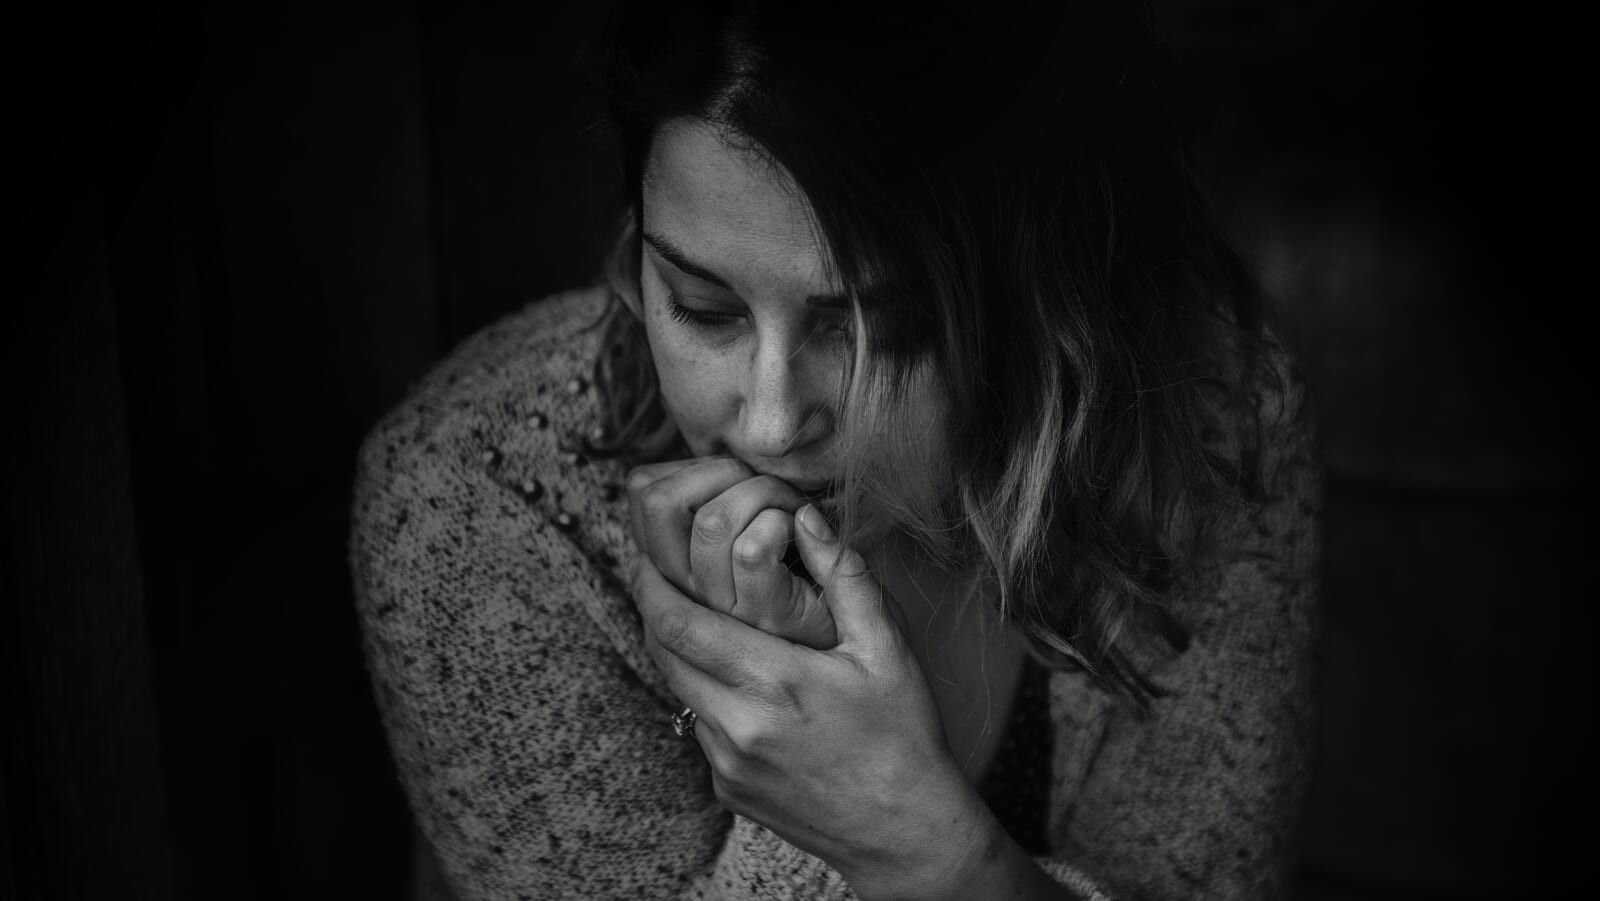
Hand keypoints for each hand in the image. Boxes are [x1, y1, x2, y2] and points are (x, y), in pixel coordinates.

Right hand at [627, 457, 837, 648]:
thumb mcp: (739, 539)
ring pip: (711, 520)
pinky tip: (804, 531)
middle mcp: (686, 588)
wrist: (853, 640)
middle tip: (762, 484)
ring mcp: (722, 607)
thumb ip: (712, 504)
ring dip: (762, 492)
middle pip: (657, 500)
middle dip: (719, 469)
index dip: (689, 464)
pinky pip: (753, 549)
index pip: (642, 490)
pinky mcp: (764, 617)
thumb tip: (690, 463)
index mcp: (673, 563)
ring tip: (790, 507)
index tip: (734, 477)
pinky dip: (785, 522)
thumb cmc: (803, 575)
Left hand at [630, 504, 987, 897]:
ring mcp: (726, 764)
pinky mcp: (726, 789)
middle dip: (654, 610)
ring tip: (697, 620)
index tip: (648, 556)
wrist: (904, 832)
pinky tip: (739, 682)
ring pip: (678, 691)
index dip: (652, 585)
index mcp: (775, 682)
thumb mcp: (887, 649)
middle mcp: (738, 726)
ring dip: (678, 654)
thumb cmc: (903, 736)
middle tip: (657, 575)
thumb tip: (806, 518)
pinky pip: (698, 728)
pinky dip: (706, 696)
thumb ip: (844, 576)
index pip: (680, 624)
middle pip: (663, 655)